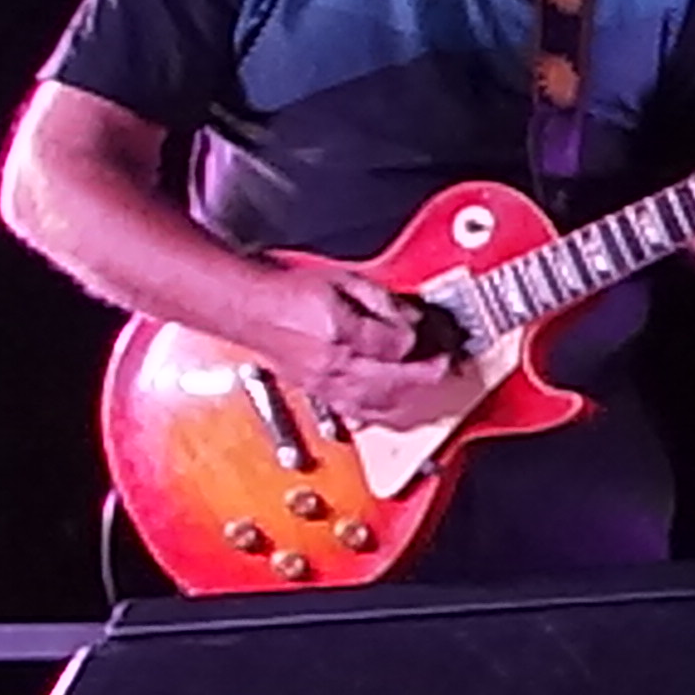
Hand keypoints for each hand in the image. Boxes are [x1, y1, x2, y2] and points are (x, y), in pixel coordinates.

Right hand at [275, 269, 469, 424]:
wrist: (249, 309)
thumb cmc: (290, 292)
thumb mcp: (343, 279)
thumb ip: (382, 300)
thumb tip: (411, 318)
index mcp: (340, 331)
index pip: (397, 346)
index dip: (422, 341)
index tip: (433, 334)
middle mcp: (333, 363)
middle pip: (393, 383)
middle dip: (426, 377)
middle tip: (445, 367)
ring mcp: (325, 384)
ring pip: (378, 406)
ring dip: (411, 402)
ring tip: (430, 392)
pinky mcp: (320, 393)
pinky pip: (358, 414)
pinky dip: (384, 416)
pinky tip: (398, 412)